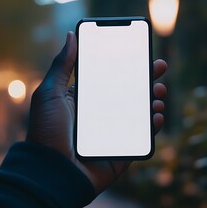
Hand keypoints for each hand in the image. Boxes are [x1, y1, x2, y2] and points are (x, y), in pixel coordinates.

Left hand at [26, 31, 166, 193]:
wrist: (51, 171)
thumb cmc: (46, 132)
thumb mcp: (49, 93)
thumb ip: (62, 66)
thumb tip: (71, 36)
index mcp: (84, 101)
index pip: (109, 80)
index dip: (126, 68)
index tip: (140, 54)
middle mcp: (99, 116)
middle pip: (128, 95)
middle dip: (145, 81)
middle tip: (158, 69)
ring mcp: (112, 135)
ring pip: (138, 115)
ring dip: (152, 102)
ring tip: (159, 93)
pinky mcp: (121, 153)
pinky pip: (141, 138)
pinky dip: (153, 127)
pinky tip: (157, 116)